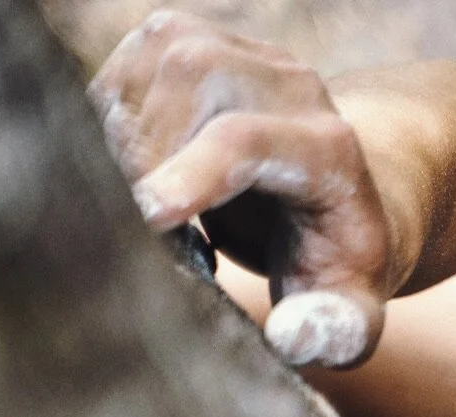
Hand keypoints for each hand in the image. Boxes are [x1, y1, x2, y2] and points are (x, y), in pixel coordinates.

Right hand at [89, 10, 399, 366]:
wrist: (335, 200)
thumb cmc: (334, 267)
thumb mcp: (351, 312)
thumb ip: (335, 329)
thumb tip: (293, 336)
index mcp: (331, 151)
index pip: (247, 141)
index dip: (187, 174)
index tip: (144, 218)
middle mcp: (293, 86)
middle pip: (191, 83)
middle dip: (142, 155)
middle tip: (131, 228)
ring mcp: (242, 53)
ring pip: (152, 65)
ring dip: (120, 135)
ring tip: (138, 205)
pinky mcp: (192, 40)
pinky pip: (125, 63)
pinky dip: (105, 119)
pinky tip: (128, 173)